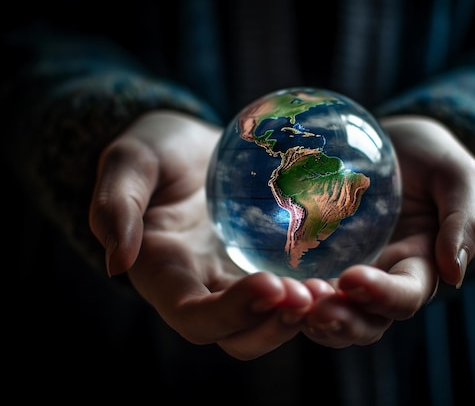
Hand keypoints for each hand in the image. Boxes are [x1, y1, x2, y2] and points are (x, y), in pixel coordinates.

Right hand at [89, 110, 312, 359]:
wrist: (191, 148)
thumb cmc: (157, 150)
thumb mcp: (131, 160)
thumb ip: (116, 203)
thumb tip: (117, 260)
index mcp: (164, 275)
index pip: (194, 315)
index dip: (230, 312)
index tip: (270, 285)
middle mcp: (202, 289)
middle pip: (238, 335)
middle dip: (274, 326)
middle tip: (312, 294)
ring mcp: (236, 280)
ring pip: (269, 321)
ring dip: (301, 316)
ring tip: (335, 290)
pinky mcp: (263, 263)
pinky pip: (292, 288)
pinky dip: (316, 289)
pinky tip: (348, 270)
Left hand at [301, 115, 474, 347]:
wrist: (393, 145)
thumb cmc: (431, 158)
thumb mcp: (458, 176)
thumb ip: (465, 220)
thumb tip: (454, 274)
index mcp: (420, 266)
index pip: (406, 295)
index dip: (382, 296)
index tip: (354, 278)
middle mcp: (383, 280)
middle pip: (366, 322)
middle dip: (341, 321)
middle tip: (313, 305)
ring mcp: (349, 272)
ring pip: (332, 314)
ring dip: (310, 315)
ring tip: (287, 298)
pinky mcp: (322, 260)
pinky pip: (305, 286)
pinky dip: (289, 293)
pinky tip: (267, 278)